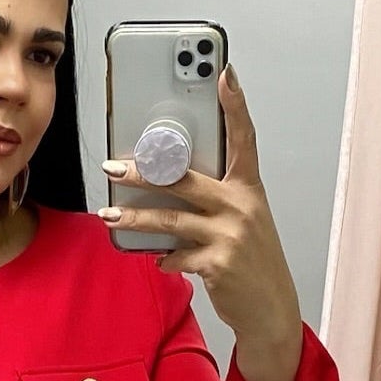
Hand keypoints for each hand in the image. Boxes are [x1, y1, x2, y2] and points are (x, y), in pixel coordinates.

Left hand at [98, 63, 302, 352]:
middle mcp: (241, 205)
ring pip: (171, 219)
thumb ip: (213, 199)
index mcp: (248, 188)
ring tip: (110, 215)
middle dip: (145, 172)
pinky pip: (177, 255)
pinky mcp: (218, 264)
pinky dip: (163, 258)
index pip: (244, 137)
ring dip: (135, 218)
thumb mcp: (242, 221)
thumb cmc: (251, 260)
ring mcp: (231, 234)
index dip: (235, 104)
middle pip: (185, 178)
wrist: (271, 308)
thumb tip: (166, 186)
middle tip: (113, 167)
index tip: (224, 72)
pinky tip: (156, 259)